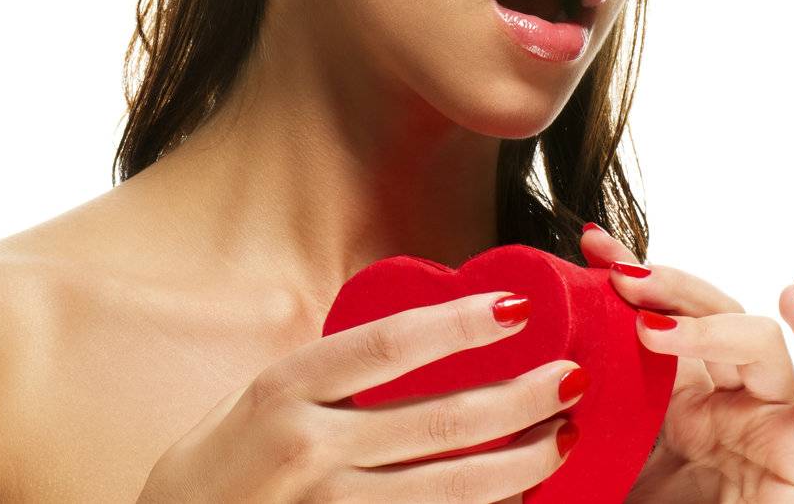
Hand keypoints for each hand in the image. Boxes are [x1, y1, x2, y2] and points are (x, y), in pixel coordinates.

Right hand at [135, 290, 583, 502]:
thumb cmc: (221, 464)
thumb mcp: (259, 396)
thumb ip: (333, 370)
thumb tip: (427, 329)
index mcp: (285, 390)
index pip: (391, 345)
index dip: (462, 324)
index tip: (519, 309)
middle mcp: (308, 450)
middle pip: (441, 421)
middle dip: (522, 398)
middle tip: (572, 377)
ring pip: (452, 488)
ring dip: (523, 463)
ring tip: (564, 437)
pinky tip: (521, 496)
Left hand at [580, 224, 793, 503]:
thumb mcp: (588, 476)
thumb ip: (562, 435)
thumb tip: (507, 393)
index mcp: (670, 402)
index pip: (656, 317)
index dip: (627, 275)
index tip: (585, 246)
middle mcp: (722, 403)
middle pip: (706, 315)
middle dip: (663, 285)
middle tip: (615, 276)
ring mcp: (766, 422)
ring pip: (755, 340)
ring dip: (705, 322)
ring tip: (651, 330)